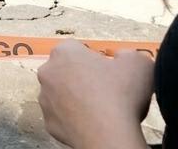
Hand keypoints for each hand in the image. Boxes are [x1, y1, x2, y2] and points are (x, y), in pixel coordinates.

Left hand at [37, 41, 153, 147]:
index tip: (110, 71)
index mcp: (65, 52)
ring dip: (77, 98)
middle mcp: (48, 72)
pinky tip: (92, 122)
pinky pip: (62, 116)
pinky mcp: (49, 121)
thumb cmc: (121, 96)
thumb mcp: (138, 63)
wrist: (109, 134)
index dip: (96, 60)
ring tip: (100, 108)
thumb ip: (128, 54)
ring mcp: (45, 98)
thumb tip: (123, 56)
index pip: (78, 48)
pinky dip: (74, 118)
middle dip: (83, 78)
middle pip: (66, 70)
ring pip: (61, 94)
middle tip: (106, 90)